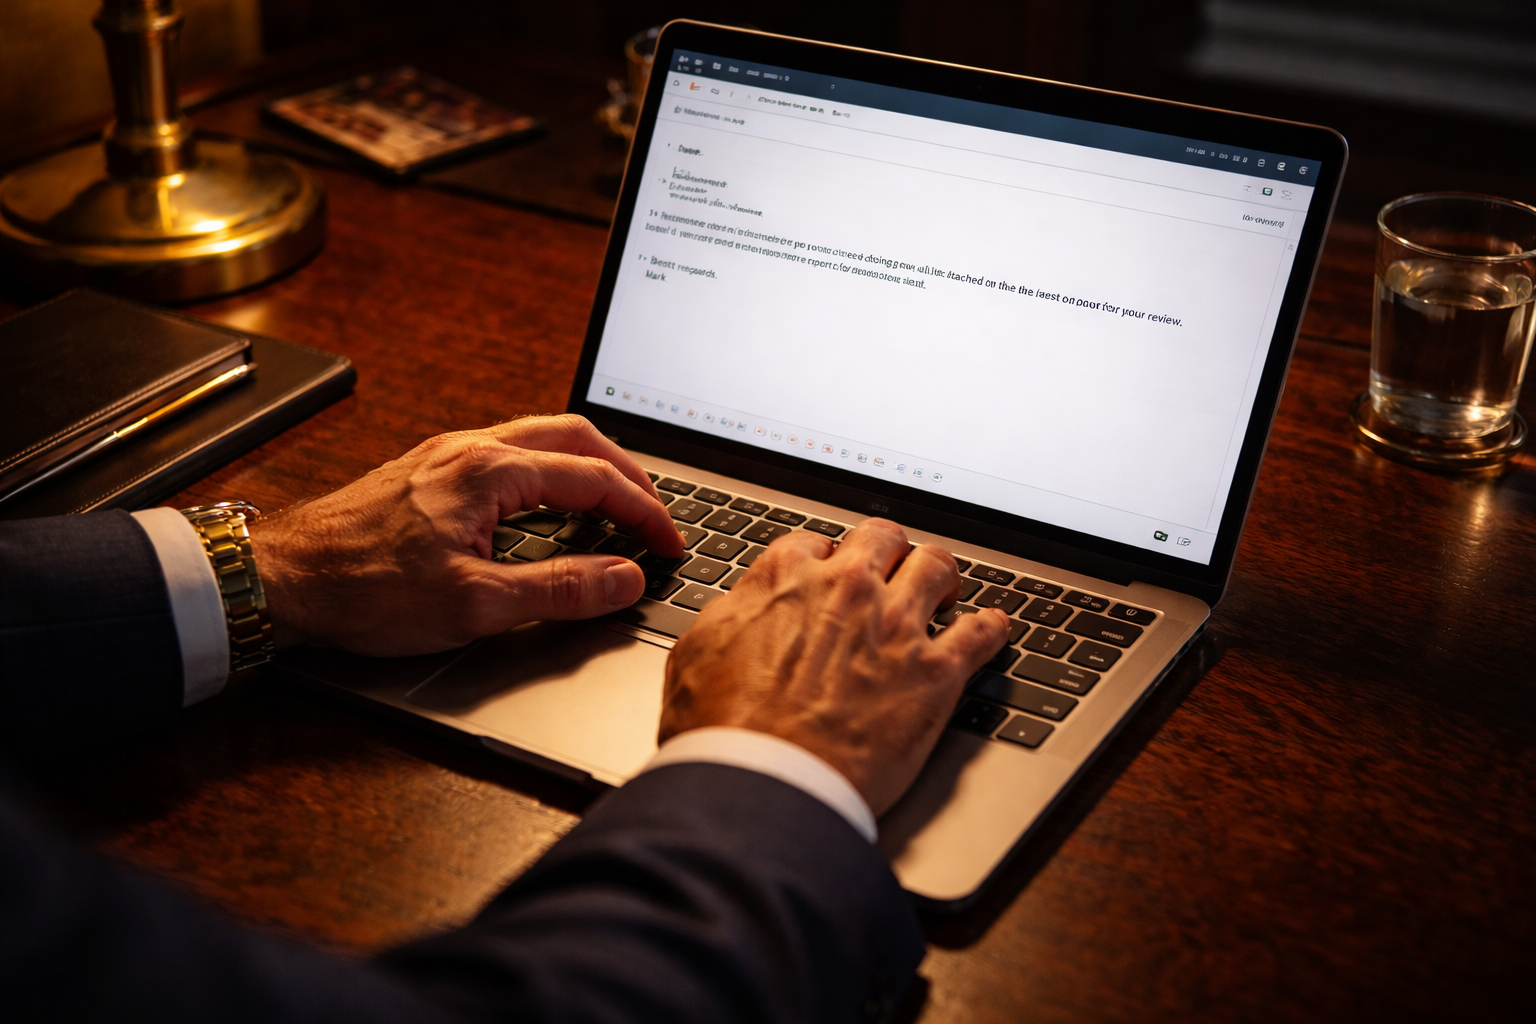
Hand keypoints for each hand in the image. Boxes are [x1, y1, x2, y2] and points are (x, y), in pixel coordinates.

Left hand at [247, 415, 682, 655]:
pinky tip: (550, 506)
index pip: (593, 478)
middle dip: (627, 472)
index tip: (670, 542)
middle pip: (575, 437)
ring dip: (589, 467)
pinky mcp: (430, 472)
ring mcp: (448, 455)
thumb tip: (623, 580)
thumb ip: (559, 589)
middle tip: (656, 512)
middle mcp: (471, 449)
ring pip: (541, 439)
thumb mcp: (474, 604)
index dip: (643, 510)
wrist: (281, 579)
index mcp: (489, 471)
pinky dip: (552, 473)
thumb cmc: (363, 589)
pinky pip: (511, 453)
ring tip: (616, 505)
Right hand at [658, 520, 1007, 815]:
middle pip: (883, 538)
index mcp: (787, 577)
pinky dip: (991, 628)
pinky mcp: (935, 673)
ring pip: (937, 566)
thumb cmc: (722, 730)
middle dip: (888, 551)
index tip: (829, 573)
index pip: (815, 542)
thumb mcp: (697, 653)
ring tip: (945, 592)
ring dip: (941, 576)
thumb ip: (731, 616)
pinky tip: (994, 629)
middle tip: (892, 571)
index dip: (824, 558)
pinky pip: (982, 633)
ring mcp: (896, 626)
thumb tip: (744, 607)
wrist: (764, 782)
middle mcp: (847, 588)